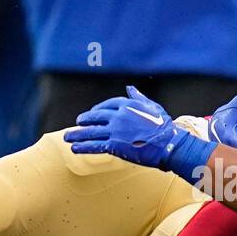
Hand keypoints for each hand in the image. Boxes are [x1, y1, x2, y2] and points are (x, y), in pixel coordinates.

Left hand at [65, 87, 185, 167]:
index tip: (93, 114)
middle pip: (96, 117)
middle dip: (85, 120)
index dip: (98, 109)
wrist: (169, 143)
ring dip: (78, 134)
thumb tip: (129, 87)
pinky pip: (95, 145)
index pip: (108, 105)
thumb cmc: (164, 126)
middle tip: (77, 123)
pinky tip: (75, 148)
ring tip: (67, 137)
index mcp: (128, 105)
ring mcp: (115, 130)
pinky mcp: (115, 145)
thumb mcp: (152, 107)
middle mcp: (119, 116)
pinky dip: (84, 147)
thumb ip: (138, 97)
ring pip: (92, 131)